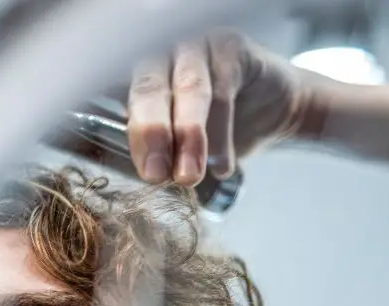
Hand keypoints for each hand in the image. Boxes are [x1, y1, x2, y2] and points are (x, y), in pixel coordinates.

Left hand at [126, 30, 311, 185]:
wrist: (272, 110)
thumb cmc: (213, 126)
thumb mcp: (175, 143)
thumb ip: (153, 150)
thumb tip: (140, 175)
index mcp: (135, 77)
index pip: (116, 97)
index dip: (126, 133)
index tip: (137, 170)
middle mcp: (160, 55)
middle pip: (148, 88)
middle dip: (151, 133)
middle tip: (155, 174)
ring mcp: (194, 48)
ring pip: (189, 89)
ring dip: (189, 137)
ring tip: (190, 175)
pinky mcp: (231, 47)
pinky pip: (224, 90)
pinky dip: (221, 133)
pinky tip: (222, 164)